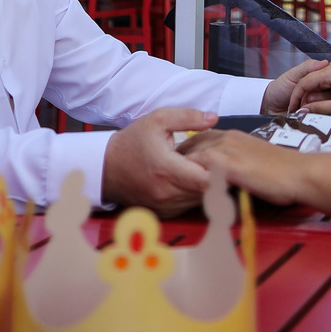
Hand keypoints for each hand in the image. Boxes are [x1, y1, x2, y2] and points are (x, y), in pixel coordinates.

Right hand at [101, 108, 215, 215]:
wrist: (107, 167)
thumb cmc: (133, 141)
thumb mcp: (158, 120)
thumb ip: (188, 117)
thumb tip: (213, 118)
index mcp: (166, 169)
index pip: (206, 180)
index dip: (220, 170)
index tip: (223, 158)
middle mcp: (166, 193)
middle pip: (206, 192)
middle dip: (216, 178)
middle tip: (220, 162)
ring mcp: (164, 207)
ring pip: (199, 201)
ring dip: (206, 187)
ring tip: (206, 169)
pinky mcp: (163, 214)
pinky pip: (187, 207)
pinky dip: (194, 195)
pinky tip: (192, 179)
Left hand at [181, 130, 310, 207]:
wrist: (298, 173)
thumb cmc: (283, 172)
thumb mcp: (256, 161)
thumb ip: (239, 162)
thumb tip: (230, 174)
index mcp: (233, 136)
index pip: (202, 138)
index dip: (189, 150)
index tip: (178, 161)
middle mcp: (226, 138)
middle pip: (192, 144)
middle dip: (178, 158)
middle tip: (166, 172)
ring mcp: (226, 151)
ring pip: (192, 155)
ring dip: (179, 168)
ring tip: (168, 183)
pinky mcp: (228, 166)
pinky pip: (199, 170)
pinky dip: (189, 178)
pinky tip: (181, 190)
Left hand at [262, 58, 329, 115]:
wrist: (271, 107)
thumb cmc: (280, 89)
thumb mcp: (293, 74)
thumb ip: (308, 67)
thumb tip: (325, 62)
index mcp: (318, 81)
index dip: (323, 85)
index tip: (312, 87)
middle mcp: (321, 94)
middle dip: (316, 98)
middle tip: (304, 98)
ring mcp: (319, 107)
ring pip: (328, 108)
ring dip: (314, 108)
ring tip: (302, 107)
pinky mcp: (316, 119)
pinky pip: (322, 119)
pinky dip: (313, 117)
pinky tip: (305, 114)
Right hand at [288, 61, 330, 116]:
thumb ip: (319, 108)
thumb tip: (303, 110)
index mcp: (330, 72)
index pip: (305, 82)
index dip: (296, 97)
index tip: (292, 109)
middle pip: (312, 81)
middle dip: (307, 97)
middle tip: (304, 112)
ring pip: (320, 81)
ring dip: (317, 94)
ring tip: (318, 109)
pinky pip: (330, 79)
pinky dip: (325, 90)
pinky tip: (328, 102)